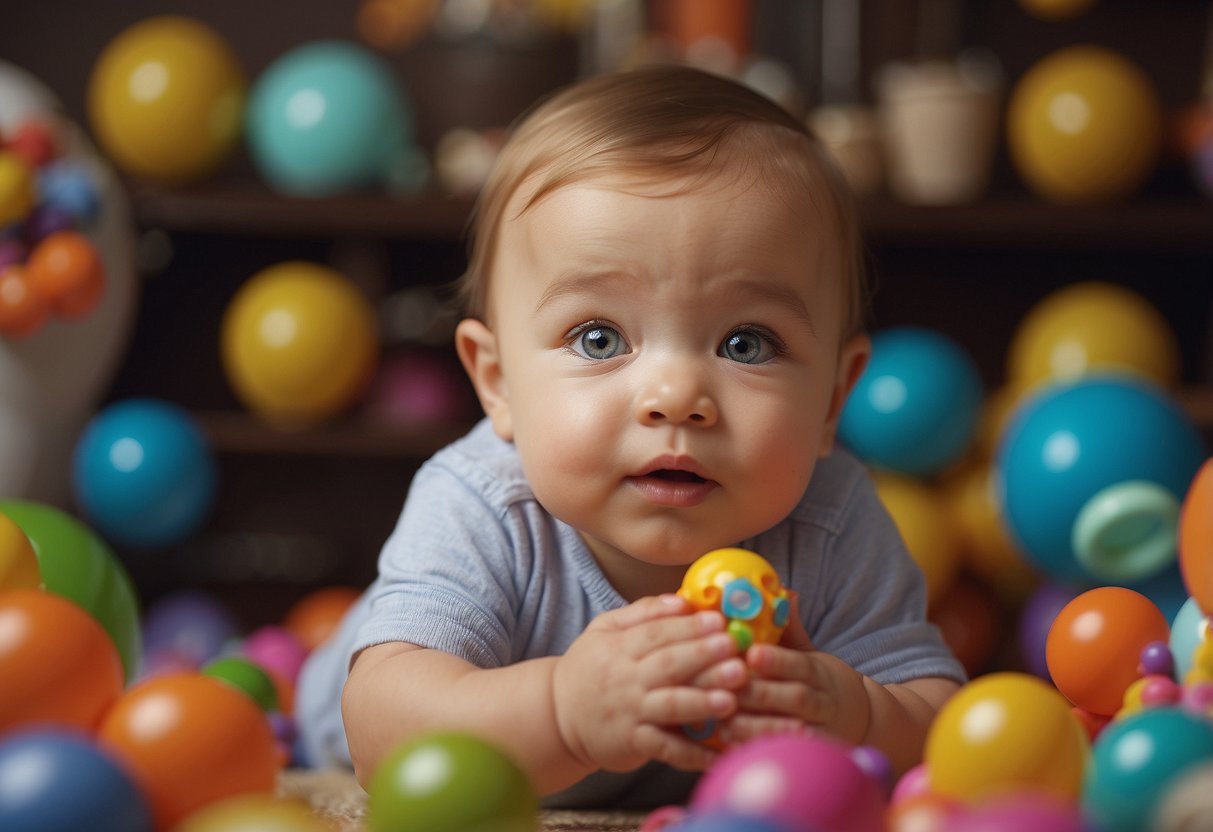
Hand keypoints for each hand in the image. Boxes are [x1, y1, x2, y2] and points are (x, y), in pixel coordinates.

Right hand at [551, 594, 746, 773]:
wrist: (557, 715)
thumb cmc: (591, 666)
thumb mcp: (604, 628)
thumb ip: (643, 612)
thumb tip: (682, 599)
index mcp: (620, 647)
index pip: (657, 634)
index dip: (688, 627)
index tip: (719, 620)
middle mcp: (626, 679)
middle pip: (668, 665)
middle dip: (702, 657)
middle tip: (733, 650)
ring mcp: (631, 713)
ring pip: (670, 706)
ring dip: (701, 702)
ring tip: (731, 699)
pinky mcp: (634, 743)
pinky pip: (666, 748)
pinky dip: (692, 754)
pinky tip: (718, 755)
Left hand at [723, 592, 870, 745]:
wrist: (859, 717)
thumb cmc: (817, 679)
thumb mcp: (808, 651)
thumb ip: (791, 627)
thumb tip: (783, 590)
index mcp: (818, 672)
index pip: (799, 664)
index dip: (776, 660)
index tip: (751, 654)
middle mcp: (822, 702)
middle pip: (795, 698)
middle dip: (762, 694)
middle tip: (730, 689)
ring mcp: (819, 731)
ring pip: (791, 730)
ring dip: (757, 728)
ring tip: (725, 725)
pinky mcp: (811, 755)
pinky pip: (788, 756)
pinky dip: (764, 754)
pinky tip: (737, 753)